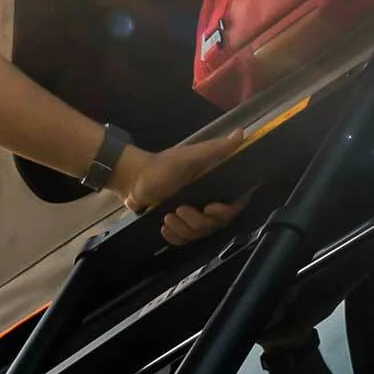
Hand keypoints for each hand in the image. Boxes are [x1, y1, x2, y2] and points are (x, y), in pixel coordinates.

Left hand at [112, 131, 248, 245]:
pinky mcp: (179, 226)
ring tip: (167, 216)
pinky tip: (164, 228)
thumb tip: (241, 133)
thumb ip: (215, 150)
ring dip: (183, 229)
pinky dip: (175, 237)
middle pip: (216, 224)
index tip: (211, 208)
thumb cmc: (161, 166)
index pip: (235, 204)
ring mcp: (193, 216)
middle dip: (198, 221)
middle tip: (180, 209)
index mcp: (215, 185)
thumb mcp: (188, 157)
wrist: (133, 179)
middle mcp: (208, 202)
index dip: (227, 211)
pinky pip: (184, 240)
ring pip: (199, 234)